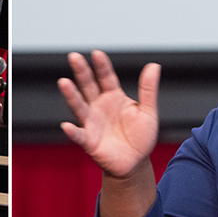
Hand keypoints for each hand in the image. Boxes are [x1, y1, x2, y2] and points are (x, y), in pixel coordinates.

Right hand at [57, 50, 157, 179]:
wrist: (135, 163)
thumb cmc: (140, 136)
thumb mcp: (148, 112)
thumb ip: (148, 89)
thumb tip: (154, 65)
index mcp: (113, 96)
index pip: (106, 77)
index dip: (102, 66)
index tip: (97, 53)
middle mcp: (99, 106)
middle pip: (88, 86)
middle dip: (82, 72)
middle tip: (74, 56)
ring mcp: (92, 122)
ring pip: (80, 106)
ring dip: (71, 95)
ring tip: (64, 82)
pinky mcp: (89, 141)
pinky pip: (80, 135)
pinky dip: (73, 131)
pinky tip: (67, 126)